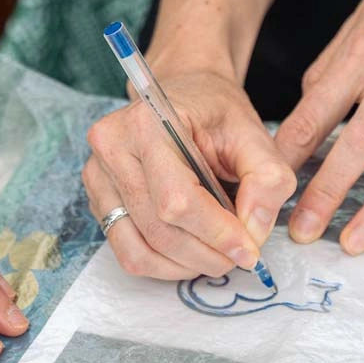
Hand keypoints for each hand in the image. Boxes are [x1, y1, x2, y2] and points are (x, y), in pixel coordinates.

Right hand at [84, 68, 294, 279]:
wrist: (184, 95)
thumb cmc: (216, 113)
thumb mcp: (254, 134)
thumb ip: (266, 180)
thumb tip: (254, 232)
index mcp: (148, 123)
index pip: (177, 200)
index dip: (217, 234)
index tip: (249, 250)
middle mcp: (112, 147)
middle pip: (159, 230)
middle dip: (206, 254)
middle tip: (238, 256)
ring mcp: (98, 175)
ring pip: (140, 249)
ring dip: (185, 266)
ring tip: (216, 257)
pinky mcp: (97, 198)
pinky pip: (126, 251)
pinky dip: (163, 265)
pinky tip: (190, 255)